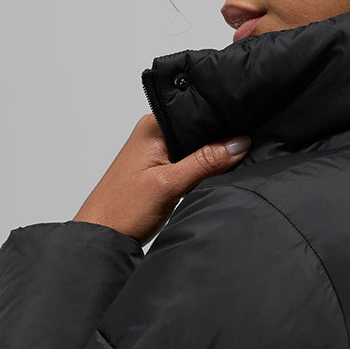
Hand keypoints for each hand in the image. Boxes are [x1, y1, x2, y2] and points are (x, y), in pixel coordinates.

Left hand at [73, 113, 250, 245]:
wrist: (101, 236)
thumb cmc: (122, 209)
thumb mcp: (170, 184)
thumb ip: (205, 162)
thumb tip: (239, 143)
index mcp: (153, 125)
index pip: (198, 112)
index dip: (223, 122)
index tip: (248, 133)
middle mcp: (154, 133)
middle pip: (199, 130)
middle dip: (219, 143)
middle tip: (241, 154)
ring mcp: (157, 152)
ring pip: (196, 148)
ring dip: (210, 159)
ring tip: (226, 167)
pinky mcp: (161, 169)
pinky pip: (190, 162)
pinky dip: (201, 171)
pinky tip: (210, 178)